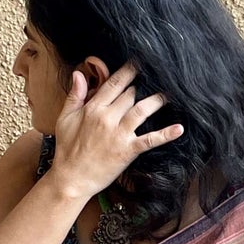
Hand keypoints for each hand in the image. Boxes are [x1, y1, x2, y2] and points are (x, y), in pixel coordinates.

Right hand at [47, 60, 183, 203]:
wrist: (72, 179)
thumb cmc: (67, 150)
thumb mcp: (65, 118)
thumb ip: (74, 95)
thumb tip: (79, 73)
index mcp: (93, 108)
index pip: (115, 83)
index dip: (128, 71)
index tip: (139, 63)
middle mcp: (108, 118)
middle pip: (130, 95)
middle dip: (139, 89)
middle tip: (151, 84)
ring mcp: (119, 134)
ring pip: (142, 110)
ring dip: (156, 101)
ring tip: (167, 95)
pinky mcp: (127, 151)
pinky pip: (150, 140)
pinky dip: (165, 134)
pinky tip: (179, 129)